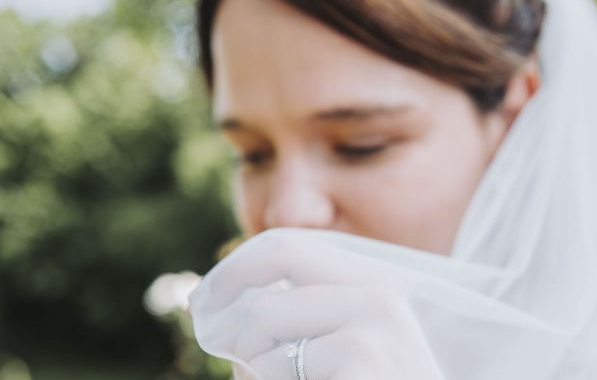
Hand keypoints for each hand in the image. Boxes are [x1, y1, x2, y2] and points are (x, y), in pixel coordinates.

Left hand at [190, 229, 445, 379]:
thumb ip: (298, 319)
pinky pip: (269, 373)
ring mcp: (372, 328)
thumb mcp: (345, 346)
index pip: (284, 248)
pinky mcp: (361, 363)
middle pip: (265, 295)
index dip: (233, 271)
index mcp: (372, 281)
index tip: (202, 300)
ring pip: (260, 331)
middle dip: (236, 332)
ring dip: (254, 371)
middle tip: (235, 361)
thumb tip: (220, 310)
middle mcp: (376, 293)